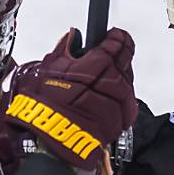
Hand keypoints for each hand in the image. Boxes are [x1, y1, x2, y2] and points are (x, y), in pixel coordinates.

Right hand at [2, 28, 136, 170]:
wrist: (48, 139)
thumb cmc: (45, 105)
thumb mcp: (49, 68)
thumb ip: (65, 49)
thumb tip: (72, 37)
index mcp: (96, 66)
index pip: (118, 44)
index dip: (117, 37)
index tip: (114, 35)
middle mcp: (111, 84)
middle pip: (125, 63)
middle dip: (120, 56)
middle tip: (113, 53)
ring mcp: (117, 104)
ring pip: (128, 85)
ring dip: (121, 78)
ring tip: (107, 79)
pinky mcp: (118, 122)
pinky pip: (127, 107)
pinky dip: (121, 100)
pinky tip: (110, 99)